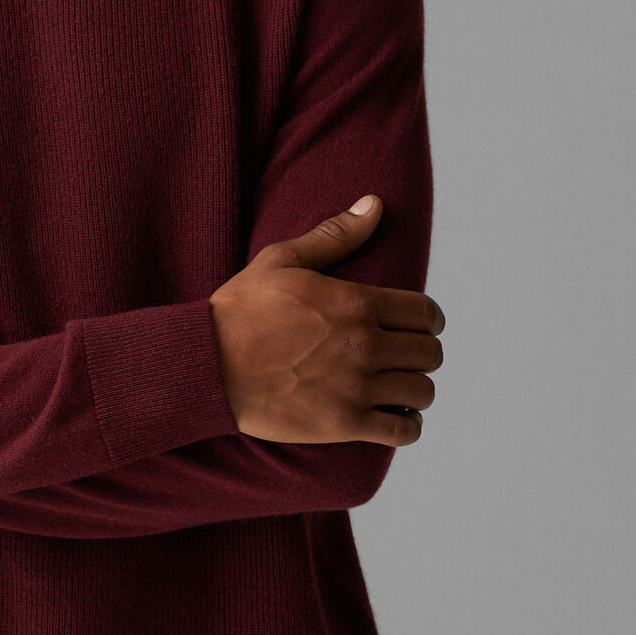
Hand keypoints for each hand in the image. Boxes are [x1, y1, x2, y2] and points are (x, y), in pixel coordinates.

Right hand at [208, 195, 444, 446]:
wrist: (206, 364)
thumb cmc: (240, 309)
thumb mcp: (282, 260)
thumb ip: (335, 234)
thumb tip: (375, 204)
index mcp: (358, 303)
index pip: (426, 314)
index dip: (429, 320)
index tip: (419, 327)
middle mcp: (365, 345)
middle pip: (429, 354)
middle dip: (421, 354)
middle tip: (403, 357)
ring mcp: (356, 387)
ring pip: (422, 392)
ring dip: (415, 390)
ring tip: (398, 387)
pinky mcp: (344, 423)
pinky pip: (403, 430)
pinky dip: (407, 425)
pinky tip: (395, 417)